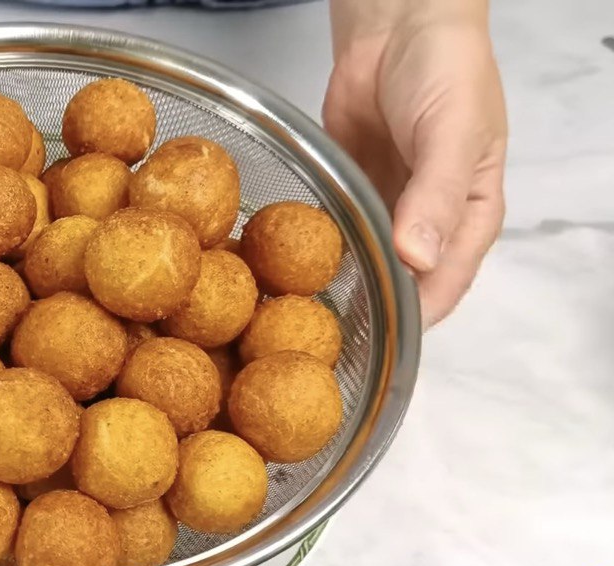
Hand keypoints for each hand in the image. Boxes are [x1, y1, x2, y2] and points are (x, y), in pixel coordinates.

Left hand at [323, 0, 506, 327]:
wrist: (399, 23)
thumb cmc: (446, 70)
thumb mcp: (453, 131)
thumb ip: (436, 195)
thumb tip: (419, 259)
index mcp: (469, 214)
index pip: (447, 284)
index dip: (417, 316)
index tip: (382, 341)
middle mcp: (429, 220)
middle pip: (404, 283)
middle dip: (373, 310)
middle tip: (328, 341)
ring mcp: (388, 207)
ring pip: (367, 262)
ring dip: (341, 285)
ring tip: (302, 318)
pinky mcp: (350, 190)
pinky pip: (335, 231)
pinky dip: (318, 250)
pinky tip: (289, 273)